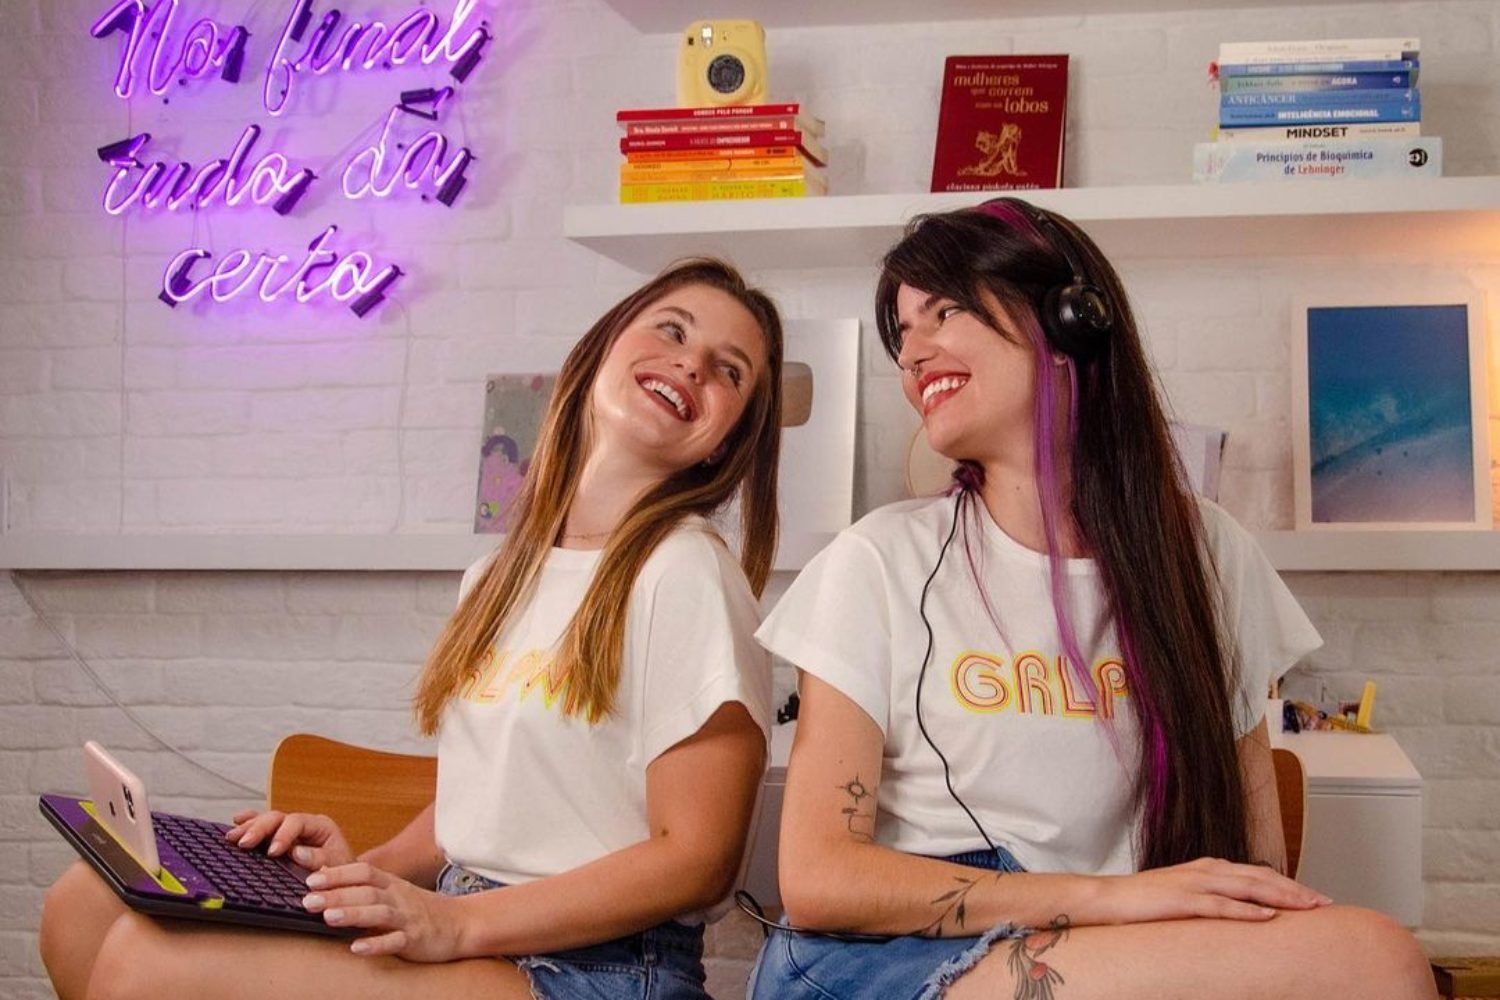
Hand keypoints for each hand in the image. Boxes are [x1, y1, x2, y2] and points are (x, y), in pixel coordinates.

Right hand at [224, 810, 354, 870]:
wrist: (345, 879)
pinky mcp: (280, 838)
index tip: (272, 852)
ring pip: (266, 820)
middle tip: (244, 843)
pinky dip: (249, 822)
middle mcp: (303, 824)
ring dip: (248, 827)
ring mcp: (290, 830)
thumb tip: (296, 852)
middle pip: (277, 818)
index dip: (283, 835)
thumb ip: (318, 859)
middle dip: (259, 829)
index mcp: (319, 826)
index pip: (297, 822)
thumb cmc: (342, 872)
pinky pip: (264, 826)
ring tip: (232, 837)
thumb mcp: (337, 866)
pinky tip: (235, 821)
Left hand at [301, 861, 464, 961]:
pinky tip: (357, 948)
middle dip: (336, 894)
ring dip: (353, 914)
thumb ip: (362, 886)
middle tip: (308, 899)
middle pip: (366, 891)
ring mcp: (408, 918)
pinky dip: (376, 944)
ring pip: (379, 913)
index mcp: (391, 884)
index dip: (338, 874)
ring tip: (327, 918)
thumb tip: (324, 875)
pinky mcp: (415, 939)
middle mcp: (398, 897)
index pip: (363, 872)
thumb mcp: (392, 891)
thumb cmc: (418, 908)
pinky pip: (396, 941)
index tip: (311, 879)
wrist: (460, 923)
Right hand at [1098, 857, 1332, 923]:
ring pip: (1248, 887)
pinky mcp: (1182, 900)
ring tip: (1307, 907)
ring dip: (1281, 896)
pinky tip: (1267, 916)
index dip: (1289, 885)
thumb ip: (1212, 901)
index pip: (1259, 874)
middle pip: (1262, 877)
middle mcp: (1207, 870)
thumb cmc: (1144, 903)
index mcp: (1209, 869)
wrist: (1107, 899)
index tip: (1315, 899)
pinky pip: (1221, 906)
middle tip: (1325, 903)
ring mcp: (1195, 884)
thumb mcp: (1185, 898)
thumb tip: (1239, 918)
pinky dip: (1246, 911)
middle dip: (1296, 890)